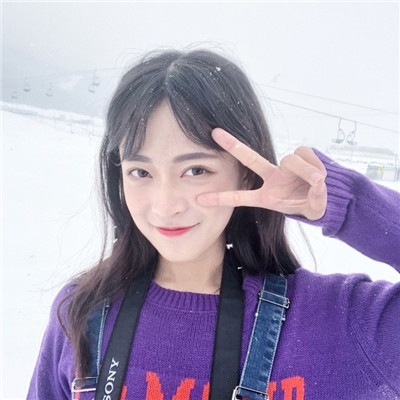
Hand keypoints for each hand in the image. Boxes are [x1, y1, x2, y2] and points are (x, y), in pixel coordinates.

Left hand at [197, 128, 326, 219]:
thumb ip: (315, 199)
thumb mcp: (312, 209)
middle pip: (250, 159)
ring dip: (306, 170)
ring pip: (291, 160)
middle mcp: (272, 178)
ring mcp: (284, 167)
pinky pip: (305, 153)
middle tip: (215, 133)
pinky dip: (315, 164)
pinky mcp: (299, 156)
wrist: (326, 196)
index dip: (222, 198)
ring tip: (317, 182)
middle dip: (233, 145)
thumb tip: (318, 183)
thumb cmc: (311, 205)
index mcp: (266, 197)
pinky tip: (321, 174)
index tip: (201, 198)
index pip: (241, 197)